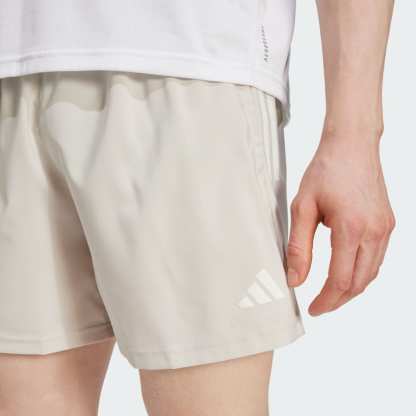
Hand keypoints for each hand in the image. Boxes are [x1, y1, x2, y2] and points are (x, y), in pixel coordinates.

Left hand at [287, 130, 394, 315]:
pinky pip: (377, 259)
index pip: (341, 280)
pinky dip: (362, 273)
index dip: (326, 300)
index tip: (313, 309)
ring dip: (352, 289)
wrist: (352, 145)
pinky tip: (347, 273)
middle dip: (339, 300)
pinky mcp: (388, 224)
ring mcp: (385, 228)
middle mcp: (375, 232)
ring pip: (371, 273)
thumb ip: (299, 247)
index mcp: (351, 228)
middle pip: (360, 283)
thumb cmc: (326, 170)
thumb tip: (295, 279)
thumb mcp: (302, 207)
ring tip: (331, 294)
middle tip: (320, 306)